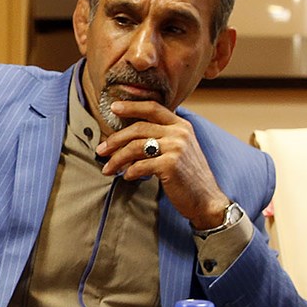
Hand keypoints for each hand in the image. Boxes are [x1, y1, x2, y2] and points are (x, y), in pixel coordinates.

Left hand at [96, 99, 228, 228]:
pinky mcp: (170, 164)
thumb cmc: (186, 176)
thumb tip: (126, 136)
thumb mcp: (178, 149)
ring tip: (107, 169)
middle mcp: (180, 133)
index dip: (131, 106)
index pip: (153, 108)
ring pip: (134, 147)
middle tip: (100, 150)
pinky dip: (129, 172)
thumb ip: (160, 137)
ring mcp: (176, 147)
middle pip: (138, 128)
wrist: (206, 199)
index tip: (113, 107)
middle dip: (114, 139)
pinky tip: (127, 177)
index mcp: (181, 125)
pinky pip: (139, 165)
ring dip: (116, 159)